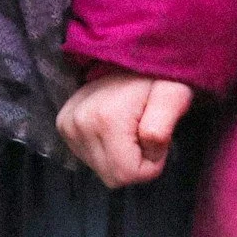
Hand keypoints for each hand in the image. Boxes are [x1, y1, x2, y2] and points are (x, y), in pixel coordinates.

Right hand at [57, 71, 194, 188]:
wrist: (129, 60)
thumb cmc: (158, 79)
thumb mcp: (173, 97)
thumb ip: (163, 126)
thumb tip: (149, 148)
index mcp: (105, 120)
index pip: (126, 175)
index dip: (150, 165)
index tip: (157, 141)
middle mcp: (79, 124)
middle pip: (113, 176)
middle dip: (135, 164)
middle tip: (144, 134)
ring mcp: (67, 125)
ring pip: (102, 170)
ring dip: (122, 158)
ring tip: (130, 129)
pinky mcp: (63, 126)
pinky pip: (90, 159)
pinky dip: (107, 151)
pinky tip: (115, 130)